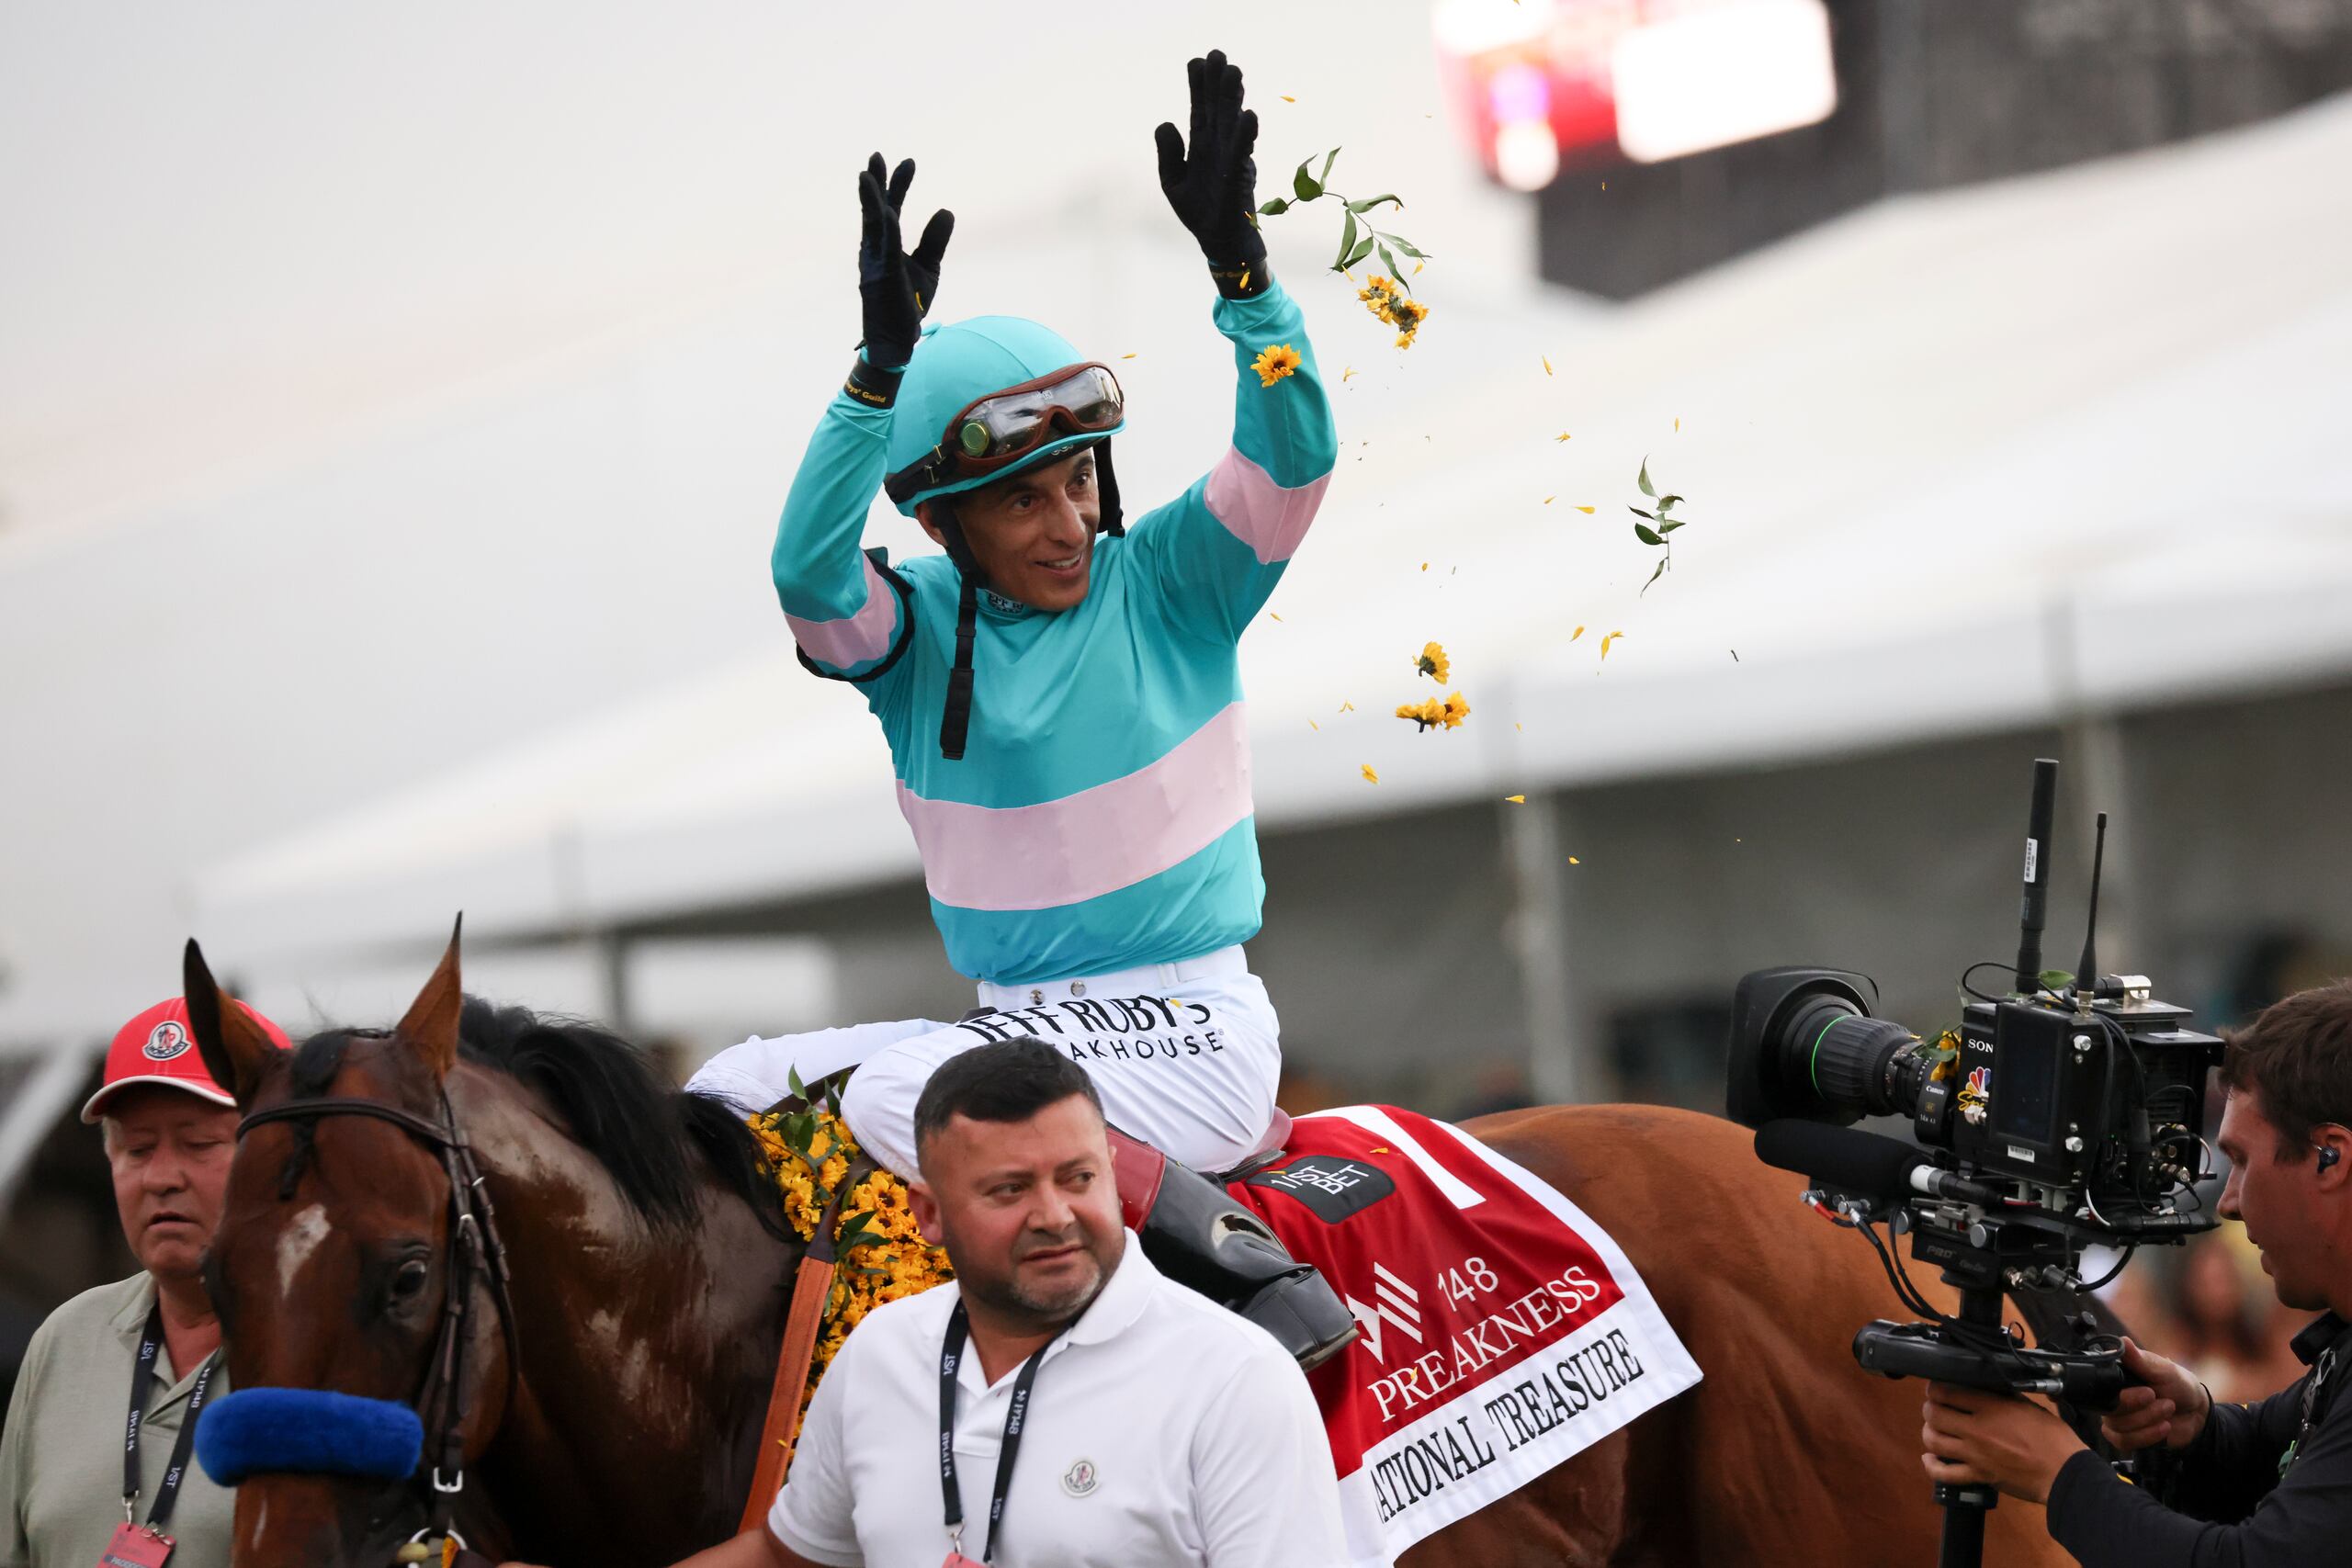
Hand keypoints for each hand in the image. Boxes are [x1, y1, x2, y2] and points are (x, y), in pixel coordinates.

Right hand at [856, 153, 952, 370]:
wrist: (899, 339)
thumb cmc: (909, 303)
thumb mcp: (929, 267)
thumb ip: (935, 240)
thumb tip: (946, 210)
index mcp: (885, 245)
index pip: (891, 208)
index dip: (897, 185)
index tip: (909, 162)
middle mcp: (875, 249)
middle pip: (875, 209)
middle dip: (876, 183)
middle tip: (876, 156)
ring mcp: (875, 263)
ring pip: (871, 225)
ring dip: (869, 200)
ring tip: (866, 174)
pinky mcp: (880, 278)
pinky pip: (882, 251)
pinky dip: (884, 230)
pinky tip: (886, 212)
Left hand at [1153, 49, 1264, 270]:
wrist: (1221, 246)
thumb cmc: (1200, 214)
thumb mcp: (1173, 183)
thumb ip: (1168, 155)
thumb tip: (1165, 123)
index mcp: (1203, 147)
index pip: (1200, 110)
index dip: (1199, 87)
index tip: (1197, 61)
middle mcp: (1220, 150)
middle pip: (1218, 110)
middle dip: (1218, 83)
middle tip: (1219, 55)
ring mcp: (1232, 163)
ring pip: (1233, 126)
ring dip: (1234, 100)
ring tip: (1234, 73)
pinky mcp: (1240, 182)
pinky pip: (1243, 156)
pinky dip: (1246, 136)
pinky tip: (1249, 116)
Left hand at [1920, 1382, 2085, 1504]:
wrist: (2064, 1473)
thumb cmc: (2053, 1439)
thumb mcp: (2028, 1406)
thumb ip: (2002, 1395)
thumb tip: (1984, 1385)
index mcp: (1991, 1408)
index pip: (1947, 1392)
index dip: (1935, 1388)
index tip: (1936, 1388)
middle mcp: (1978, 1430)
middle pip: (1934, 1415)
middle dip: (1929, 1408)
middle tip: (1934, 1407)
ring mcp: (1975, 1455)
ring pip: (1933, 1441)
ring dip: (1929, 1432)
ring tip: (1934, 1428)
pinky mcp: (1979, 1476)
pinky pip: (1944, 1474)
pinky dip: (1931, 1466)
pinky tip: (1930, 1458)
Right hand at [2102, 1336, 2210, 1451]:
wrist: (2196, 1413)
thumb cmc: (2179, 1385)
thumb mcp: (2165, 1370)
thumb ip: (2141, 1360)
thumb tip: (2123, 1341)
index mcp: (2116, 1378)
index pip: (2102, 1388)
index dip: (2124, 1396)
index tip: (2149, 1393)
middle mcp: (2111, 1397)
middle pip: (2110, 1411)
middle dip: (2141, 1410)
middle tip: (2163, 1400)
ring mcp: (2117, 1418)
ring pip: (2118, 1427)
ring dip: (2148, 1422)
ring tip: (2168, 1410)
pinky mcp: (2126, 1437)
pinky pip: (2123, 1442)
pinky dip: (2147, 1436)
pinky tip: (2164, 1428)